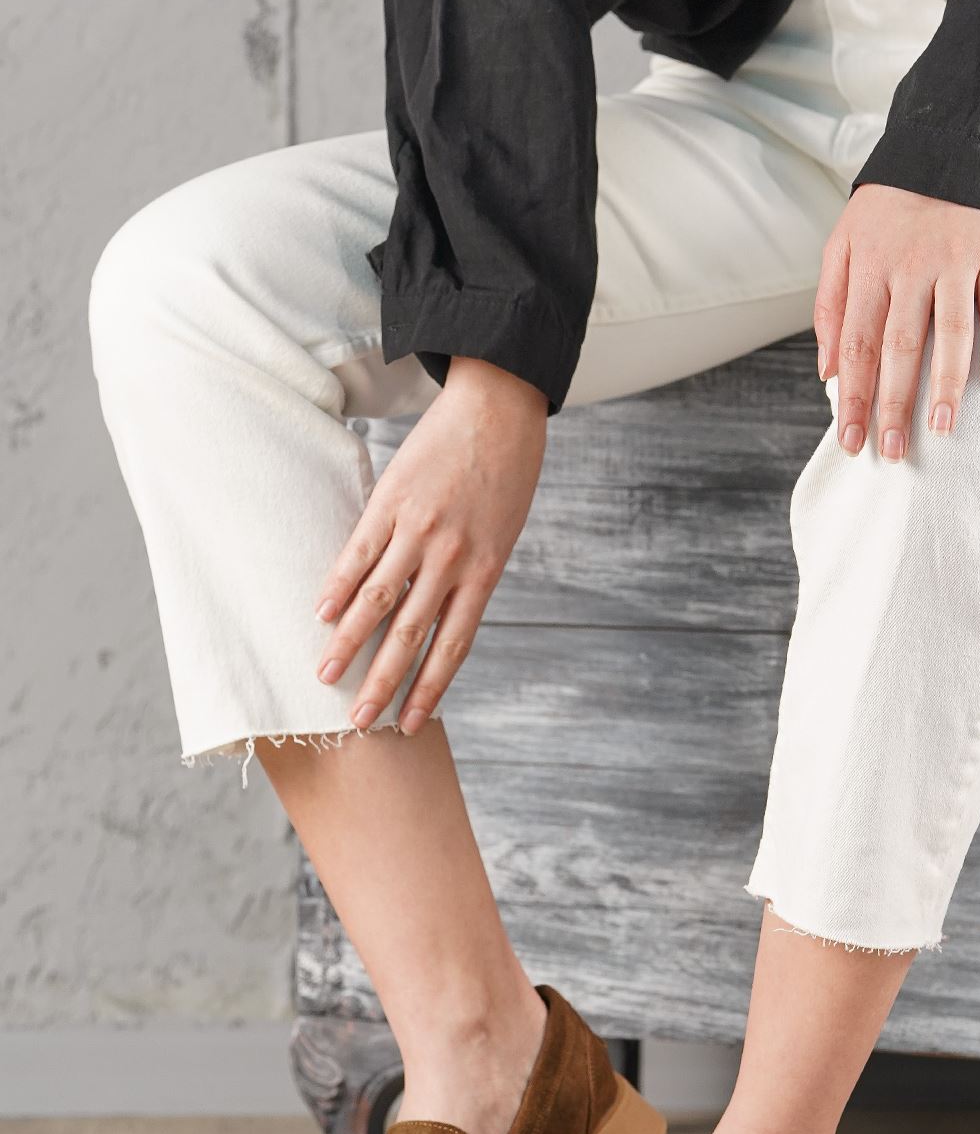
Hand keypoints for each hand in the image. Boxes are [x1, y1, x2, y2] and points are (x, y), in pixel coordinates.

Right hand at [314, 358, 547, 732]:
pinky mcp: (392, 501)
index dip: (430, 688)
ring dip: (348, 643)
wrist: (499, 409)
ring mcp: (419, 530)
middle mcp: (452, 558)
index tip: (410, 725)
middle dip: (383, 682)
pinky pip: (358, 552)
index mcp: (485, 571)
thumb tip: (435, 616)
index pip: (452, 645)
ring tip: (325, 674)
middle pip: (410, 634)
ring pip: (377, 600)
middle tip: (358, 720)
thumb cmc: (505, 475)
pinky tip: (321, 614)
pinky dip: (337, 586)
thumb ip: (470, 576)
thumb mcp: (501, 534)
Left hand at [814, 184, 979, 460]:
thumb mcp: (840, 246)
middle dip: (894, 404)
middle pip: (899, 347)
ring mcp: (955, 260)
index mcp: (867, 269)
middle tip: (893, 451)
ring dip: (946, 384)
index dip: (854, 397)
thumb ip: (829, 306)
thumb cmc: (885, 213)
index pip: (856, 346)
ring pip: (950, 331)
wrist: (942, 148)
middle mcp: (910, 267)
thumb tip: (827, 372)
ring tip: (942, 429)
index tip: (851, 440)